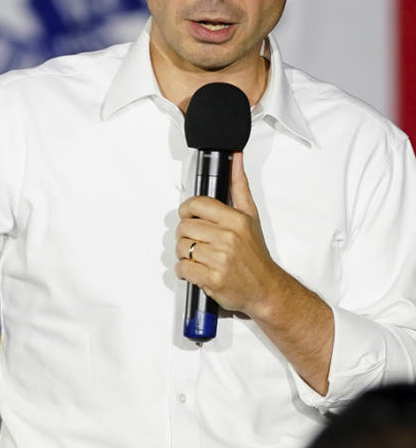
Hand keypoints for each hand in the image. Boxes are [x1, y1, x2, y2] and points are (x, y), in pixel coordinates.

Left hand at [175, 151, 287, 316]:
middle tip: (198, 241)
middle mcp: (228, 238)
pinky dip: (185, 271)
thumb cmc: (255, 255)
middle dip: (186, 235)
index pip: (196, 204)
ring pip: (181, 248)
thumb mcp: (250, 215)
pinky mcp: (213, 279)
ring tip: (200, 257)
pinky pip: (182, 268)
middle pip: (184, 227)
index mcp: (235, 220)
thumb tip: (236, 159)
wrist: (266, 288)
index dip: (187, 210)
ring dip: (185, 254)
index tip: (189, 215)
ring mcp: (220, 259)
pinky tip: (198, 270)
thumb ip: (239, 186)